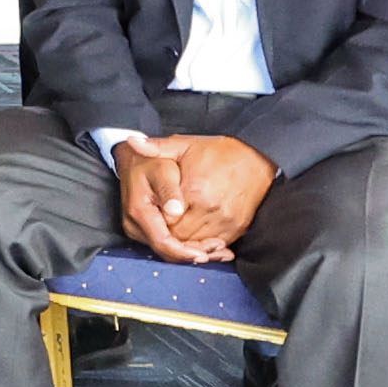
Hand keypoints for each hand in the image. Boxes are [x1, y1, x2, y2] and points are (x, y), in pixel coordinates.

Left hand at [116, 131, 277, 261]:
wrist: (256, 157)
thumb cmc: (219, 152)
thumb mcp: (185, 145)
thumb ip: (156, 147)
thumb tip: (131, 142)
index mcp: (193, 190)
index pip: (167, 221)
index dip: (158, 223)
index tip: (154, 217)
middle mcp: (210, 209)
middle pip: (180, 237)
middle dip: (170, 235)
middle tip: (163, 228)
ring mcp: (226, 220)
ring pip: (197, 244)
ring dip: (186, 242)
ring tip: (177, 233)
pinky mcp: (237, 227)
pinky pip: (215, 244)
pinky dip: (204, 243)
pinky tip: (196, 236)